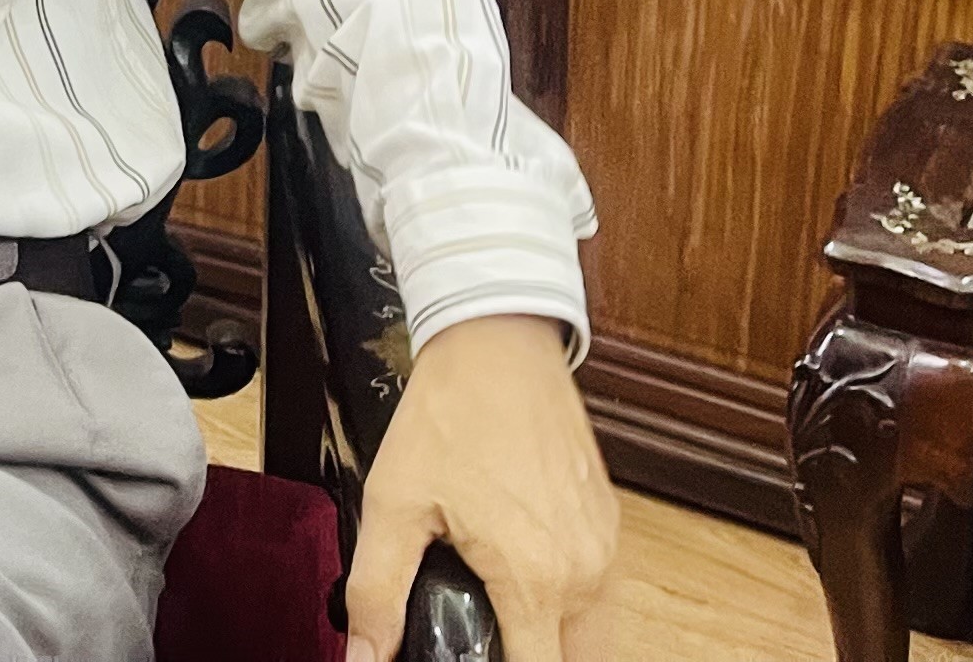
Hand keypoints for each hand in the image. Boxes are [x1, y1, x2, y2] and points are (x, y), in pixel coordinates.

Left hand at [344, 313, 617, 661]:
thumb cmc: (450, 414)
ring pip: (591, 632)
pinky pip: (598, 588)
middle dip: (530, 658)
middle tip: (484, 639)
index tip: (472, 657)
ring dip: (553, 639)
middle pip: (573, 661)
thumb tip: (364, 656)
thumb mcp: (393, 503)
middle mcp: (584, 570)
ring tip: (501, 621)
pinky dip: (568, 602)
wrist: (498, 342)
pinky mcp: (608, 520)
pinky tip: (523, 580)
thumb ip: (376, 592)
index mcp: (535, 578)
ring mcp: (603, 544)